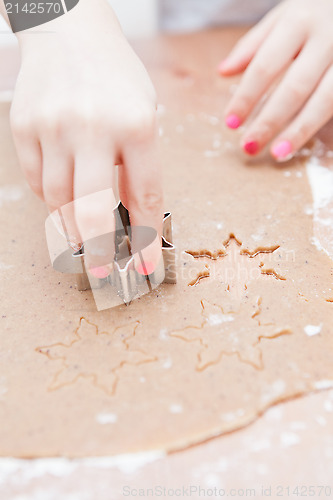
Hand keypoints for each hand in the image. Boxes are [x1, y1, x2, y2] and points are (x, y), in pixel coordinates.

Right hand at [10, 0, 162, 275]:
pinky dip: (51, 198)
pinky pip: (37, 181)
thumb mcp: (143, 116)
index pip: (144, 197)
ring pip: (58, 200)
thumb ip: (138, 166)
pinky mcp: (24, 127)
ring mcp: (53, 127)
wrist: (69, 32)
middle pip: (92, 209)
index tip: (144, 266)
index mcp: (136, 125)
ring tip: (81, 238)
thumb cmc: (115, 78)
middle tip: (100, 271)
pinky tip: (62, 199)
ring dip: (71, 226)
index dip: (145, 239)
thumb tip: (129, 217)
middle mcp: (93, 127)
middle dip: (98, 249)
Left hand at [219, 0, 332, 160]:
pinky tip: (303, 141)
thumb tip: (223, 72)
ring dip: (299, 131)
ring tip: (277, 153)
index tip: (230, 123)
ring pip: (325, 100)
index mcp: (299, 22)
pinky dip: (320, 124)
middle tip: (249, 146)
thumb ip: (254, 44)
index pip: (265, 66)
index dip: (246, 97)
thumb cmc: (316, 11)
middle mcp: (327, 38)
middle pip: (294, 88)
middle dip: (269, 121)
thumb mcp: (284, 16)